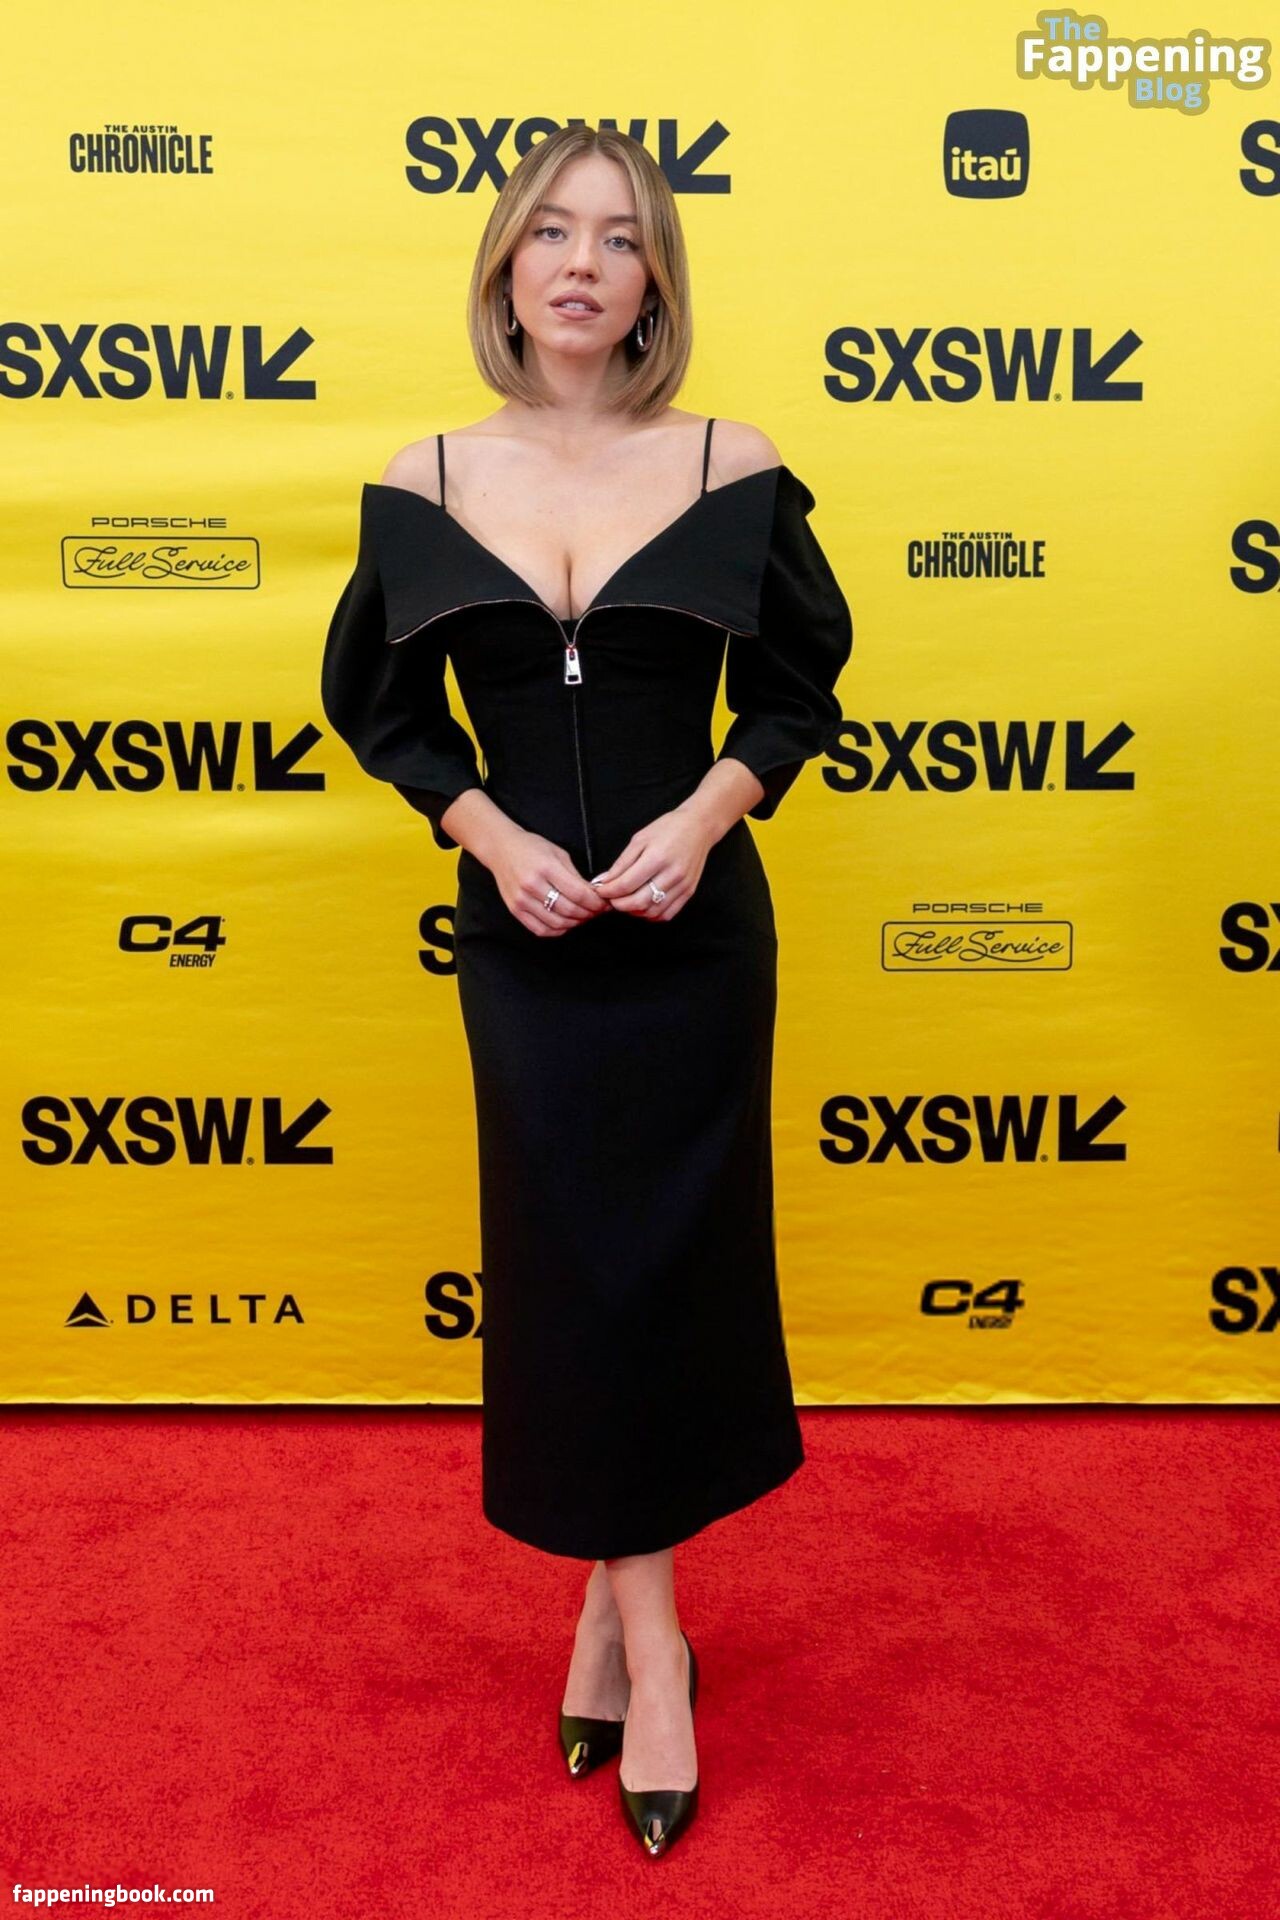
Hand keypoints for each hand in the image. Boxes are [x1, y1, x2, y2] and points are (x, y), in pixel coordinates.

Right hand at [489, 827, 611, 938]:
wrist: (500, 849)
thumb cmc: (531, 847)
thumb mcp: (558, 854)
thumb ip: (576, 876)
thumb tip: (595, 895)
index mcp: (546, 868)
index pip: (578, 893)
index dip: (596, 902)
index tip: (604, 903)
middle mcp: (532, 885)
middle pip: (569, 910)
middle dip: (589, 913)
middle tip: (598, 911)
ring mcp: (522, 900)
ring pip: (557, 923)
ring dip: (576, 923)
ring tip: (583, 916)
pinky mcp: (515, 910)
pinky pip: (541, 930)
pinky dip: (558, 930)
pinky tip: (566, 922)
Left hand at [589, 807, 711, 921]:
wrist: (698, 827)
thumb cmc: (668, 829)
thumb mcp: (640, 839)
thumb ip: (621, 863)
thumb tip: (604, 881)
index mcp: (657, 858)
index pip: (626, 884)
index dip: (608, 891)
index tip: (600, 890)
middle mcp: (671, 874)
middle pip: (638, 902)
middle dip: (618, 904)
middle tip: (610, 898)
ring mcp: (682, 886)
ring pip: (652, 912)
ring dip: (634, 911)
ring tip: (625, 901)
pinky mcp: (689, 892)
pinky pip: (667, 914)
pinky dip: (651, 915)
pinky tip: (643, 906)